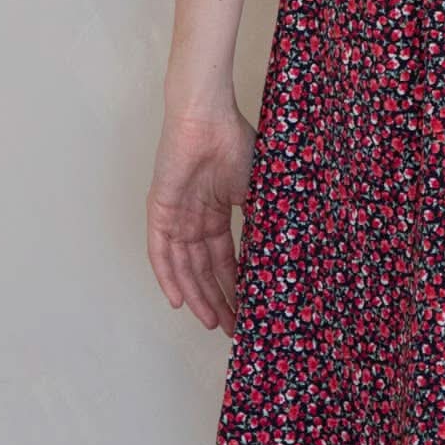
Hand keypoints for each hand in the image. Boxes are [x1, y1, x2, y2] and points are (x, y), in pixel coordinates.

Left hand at [146, 104, 254, 333]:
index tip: (247, 310)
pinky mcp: (159, 211)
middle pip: (203, 271)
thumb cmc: (235, 142)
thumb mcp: (257, 189)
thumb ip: (263, 219)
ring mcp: (176, 217)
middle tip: (230, 328)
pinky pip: (160, 253)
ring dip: (197, 296)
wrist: (208, 117)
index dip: (235, 286)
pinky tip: (179, 302)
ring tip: (212, 322)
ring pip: (183, 268)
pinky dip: (168, 278)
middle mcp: (194, 220)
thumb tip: (285, 250)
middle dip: (217, 300)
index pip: (224, 260)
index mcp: (216, 214)